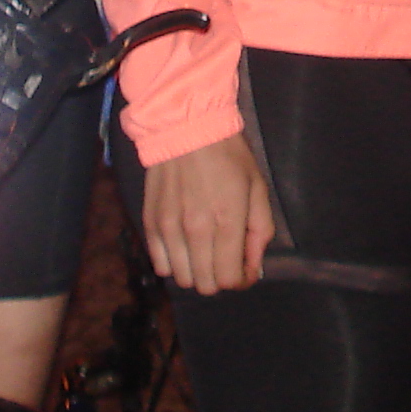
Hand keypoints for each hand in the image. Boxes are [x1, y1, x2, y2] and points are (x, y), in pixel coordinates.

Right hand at [142, 132, 273, 294]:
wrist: (186, 126)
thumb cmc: (228, 155)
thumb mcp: (257, 187)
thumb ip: (260, 231)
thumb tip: (253, 266)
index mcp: (227, 221)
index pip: (229, 279)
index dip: (240, 279)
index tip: (244, 268)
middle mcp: (196, 231)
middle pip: (206, 285)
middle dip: (221, 277)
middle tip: (226, 258)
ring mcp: (169, 229)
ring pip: (182, 279)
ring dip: (197, 272)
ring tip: (204, 251)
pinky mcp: (150, 223)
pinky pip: (161, 265)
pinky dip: (174, 263)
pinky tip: (184, 246)